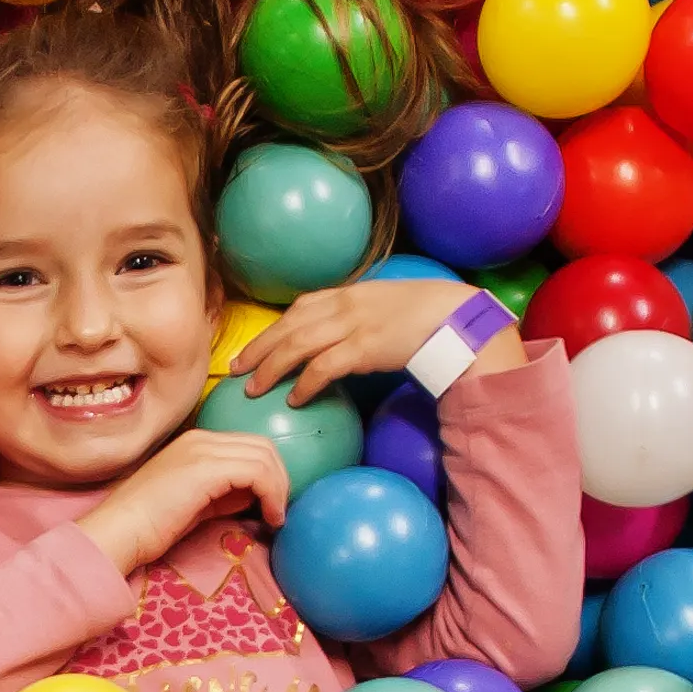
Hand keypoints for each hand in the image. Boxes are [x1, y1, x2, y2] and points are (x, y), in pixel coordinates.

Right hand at [75, 429, 292, 573]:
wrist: (118, 531)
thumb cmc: (148, 526)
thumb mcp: (195, 504)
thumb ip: (224, 494)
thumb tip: (254, 496)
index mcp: (196, 443)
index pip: (249, 445)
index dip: (270, 474)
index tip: (272, 505)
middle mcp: (201, 438)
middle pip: (262, 445)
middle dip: (281, 478)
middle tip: (279, 510)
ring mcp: (203, 450)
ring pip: (264, 456)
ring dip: (279, 488)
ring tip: (275, 517)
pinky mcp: (207, 468)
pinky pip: (257, 472)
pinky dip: (272, 494)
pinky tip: (269, 517)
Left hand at [225, 278, 523, 403]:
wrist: (457, 315)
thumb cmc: (429, 315)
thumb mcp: (388, 307)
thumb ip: (362, 318)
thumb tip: (343, 342)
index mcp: (350, 292)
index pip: (300, 307)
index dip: (273, 327)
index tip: (253, 344)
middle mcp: (345, 304)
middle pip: (289, 325)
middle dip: (259, 347)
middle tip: (235, 368)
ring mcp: (354, 324)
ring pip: (298, 345)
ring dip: (271, 367)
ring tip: (253, 387)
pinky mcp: (364, 347)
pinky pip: (324, 367)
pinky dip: (304, 382)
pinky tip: (293, 398)